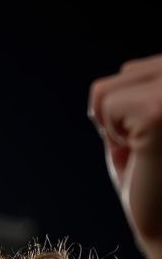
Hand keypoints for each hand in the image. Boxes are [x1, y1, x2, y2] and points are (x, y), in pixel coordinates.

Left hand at [89, 55, 161, 258]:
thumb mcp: (147, 134)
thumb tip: (111, 82)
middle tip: (153, 153)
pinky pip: (103, 104)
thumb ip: (138, 101)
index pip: (139, 69)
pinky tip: (144, 156)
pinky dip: (113, 137)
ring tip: (151, 153)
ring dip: (116, 129)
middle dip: (122, 119)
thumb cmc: (158, 190)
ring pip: (109, 88)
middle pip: (124, 73)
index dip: (132, 114)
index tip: (157, 145)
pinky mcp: (159, 109)